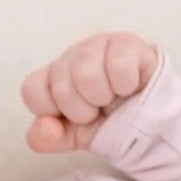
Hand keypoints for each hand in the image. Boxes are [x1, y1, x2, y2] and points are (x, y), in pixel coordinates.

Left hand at [20, 31, 160, 151]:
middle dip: (83, 111)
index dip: (50, 111)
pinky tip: (130, 86)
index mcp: (53, 75)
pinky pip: (118, 66)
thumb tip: (45, 128)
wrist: (148, 120)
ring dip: (104, 98)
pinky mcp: (126, 43)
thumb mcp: (72, 136)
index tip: (69, 117)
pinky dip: (126, 85)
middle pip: (62, 89)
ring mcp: (98, 45)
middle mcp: (72, 56)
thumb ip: (46, 137)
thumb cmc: (107, 121)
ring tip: (114, 97)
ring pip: (87, 75)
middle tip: (99, 108)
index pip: (32, 90)